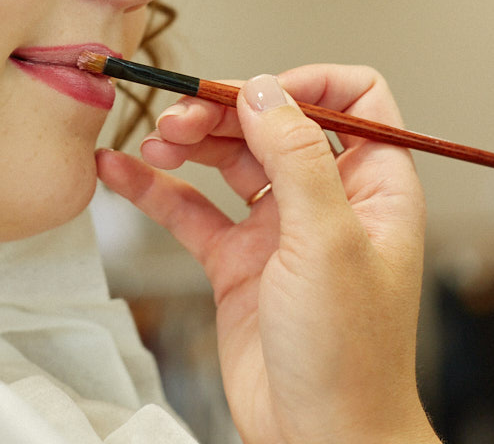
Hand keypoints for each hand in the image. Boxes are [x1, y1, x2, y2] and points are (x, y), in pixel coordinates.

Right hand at [96, 65, 440, 443]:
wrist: (320, 439)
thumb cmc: (349, 355)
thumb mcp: (326, 242)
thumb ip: (296, 158)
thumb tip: (263, 89)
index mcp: (374, 185)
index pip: (352, 99)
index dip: (303, 85)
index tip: (250, 94)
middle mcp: (328, 198)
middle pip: (274, 124)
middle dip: (225, 112)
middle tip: (177, 119)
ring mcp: (280, 229)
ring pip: (230, 160)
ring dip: (189, 143)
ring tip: (152, 141)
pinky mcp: (238, 261)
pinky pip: (192, 210)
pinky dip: (156, 188)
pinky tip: (120, 171)